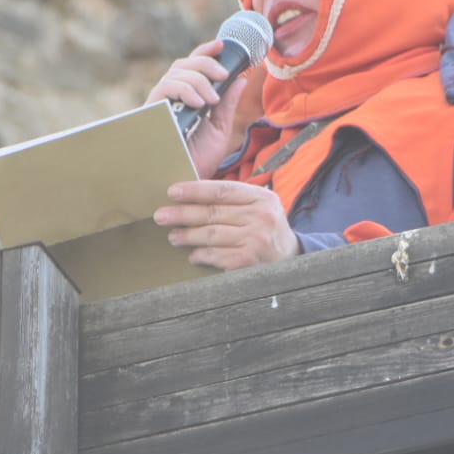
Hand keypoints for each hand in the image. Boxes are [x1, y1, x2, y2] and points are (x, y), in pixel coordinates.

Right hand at [145, 40, 253, 178]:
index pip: (192, 67)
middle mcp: (171, 98)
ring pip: (175, 73)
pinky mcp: (151, 112)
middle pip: (182, 64)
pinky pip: (165, 87)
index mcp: (187, 99)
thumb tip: (241, 80)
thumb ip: (227, 105)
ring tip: (211, 101)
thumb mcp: (220, 130)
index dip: (205, 52)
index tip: (222, 45)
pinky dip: (185, 90)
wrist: (185, 184)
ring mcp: (160, 104)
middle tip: (223, 76)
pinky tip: (199, 104)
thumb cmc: (199, 161)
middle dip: (205, 64)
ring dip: (198, 80)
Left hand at [153, 180, 301, 270]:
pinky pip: (216, 256)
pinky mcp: (248, 262)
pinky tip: (192, 255)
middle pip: (213, 213)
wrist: (293, 260)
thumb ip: (234, 200)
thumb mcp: (261, 207)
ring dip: (187, 236)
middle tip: (161, 215)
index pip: (223, 190)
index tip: (172, 191)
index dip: (195, 190)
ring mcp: (255, 240)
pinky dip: (201, 256)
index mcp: (262, 198)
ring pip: (211, 235)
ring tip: (173, 236)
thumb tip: (191, 195)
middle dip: (182, 214)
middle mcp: (260, 217)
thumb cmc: (267, 229)